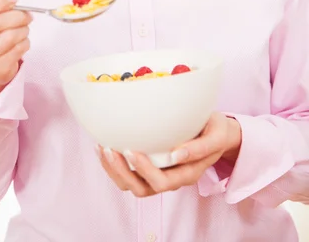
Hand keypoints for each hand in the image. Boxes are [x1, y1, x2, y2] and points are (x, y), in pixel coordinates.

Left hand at [97, 112, 240, 196]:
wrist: (217, 132)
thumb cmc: (216, 130)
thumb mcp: (216, 135)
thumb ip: (201, 147)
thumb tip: (177, 154)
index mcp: (188, 173)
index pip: (162, 181)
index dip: (144, 170)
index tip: (131, 150)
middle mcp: (172, 178)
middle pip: (143, 189)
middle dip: (123, 172)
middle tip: (110, 149)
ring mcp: (160, 174)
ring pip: (132, 185)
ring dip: (114, 170)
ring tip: (102, 148)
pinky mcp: (151, 166)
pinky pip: (129, 174)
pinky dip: (114, 164)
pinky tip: (103, 146)